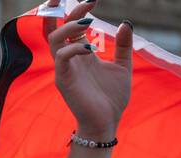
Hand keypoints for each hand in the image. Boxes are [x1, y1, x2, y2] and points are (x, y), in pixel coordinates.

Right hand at [48, 3, 132, 141]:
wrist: (106, 122)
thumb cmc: (112, 97)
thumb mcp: (123, 66)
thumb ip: (123, 45)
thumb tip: (125, 23)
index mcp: (81, 53)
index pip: (70, 26)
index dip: (77, 10)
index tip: (93, 0)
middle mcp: (69, 58)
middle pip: (55, 27)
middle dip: (59, 10)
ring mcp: (65, 68)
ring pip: (54, 38)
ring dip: (69, 25)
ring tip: (88, 21)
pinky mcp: (64, 80)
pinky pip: (62, 57)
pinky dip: (75, 47)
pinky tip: (91, 48)